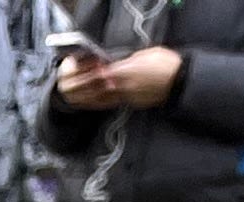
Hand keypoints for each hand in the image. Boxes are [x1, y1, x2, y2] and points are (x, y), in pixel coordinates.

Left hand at [56, 42, 177, 103]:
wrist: (178, 80)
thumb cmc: (164, 63)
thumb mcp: (143, 54)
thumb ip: (124, 61)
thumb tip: (112, 64)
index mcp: (124, 71)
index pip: (97, 74)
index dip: (83, 74)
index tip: (73, 73)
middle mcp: (120, 86)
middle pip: (93, 88)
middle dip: (77, 88)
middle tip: (65, 87)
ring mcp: (124, 96)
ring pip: (98, 99)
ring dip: (82, 98)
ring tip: (70, 97)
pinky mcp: (128, 103)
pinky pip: (107, 104)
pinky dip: (94, 104)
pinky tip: (87, 103)